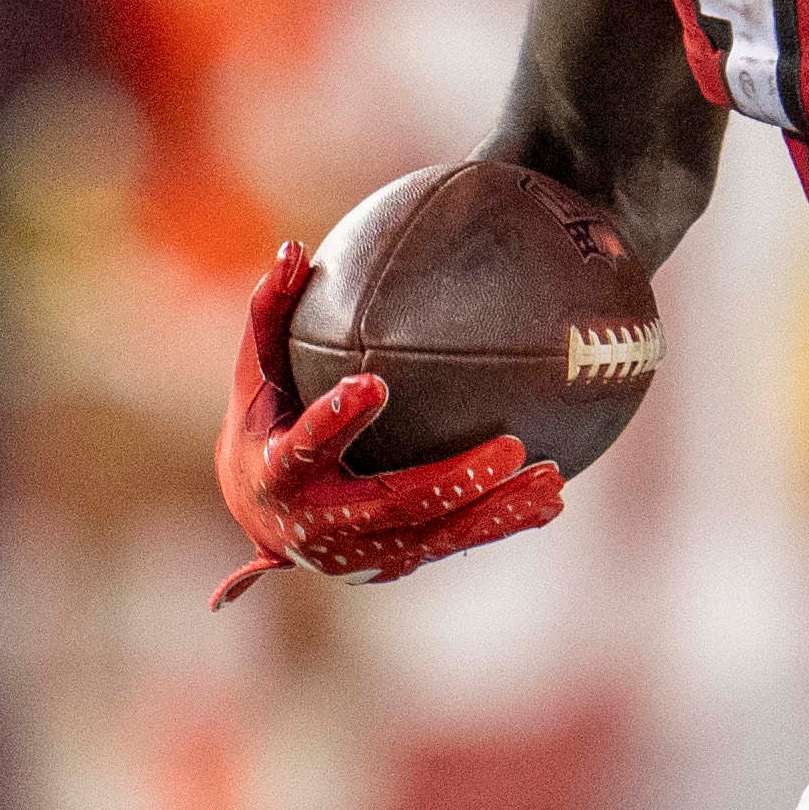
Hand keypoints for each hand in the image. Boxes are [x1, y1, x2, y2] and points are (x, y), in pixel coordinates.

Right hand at [212, 239, 564, 604]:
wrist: (263, 518)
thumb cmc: (263, 424)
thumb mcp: (256, 373)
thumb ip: (269, 314)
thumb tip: (293, 248)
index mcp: (278, 472)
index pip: (306, 446)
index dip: (337, 420)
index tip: (373, 384)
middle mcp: (321, 523)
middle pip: (392, 505)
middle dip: (452, 483)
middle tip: (509, 448)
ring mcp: (363, 552)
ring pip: (437, 534)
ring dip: (497, 510)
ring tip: (551, 480)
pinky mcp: (397, 561)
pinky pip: (455, 541)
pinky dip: (503, 523)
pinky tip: (551, 501)